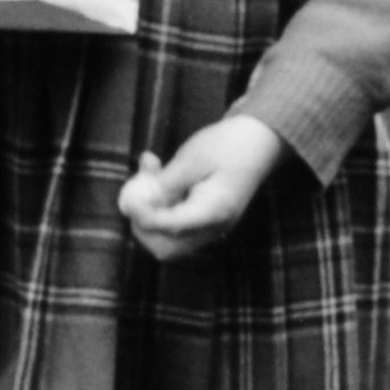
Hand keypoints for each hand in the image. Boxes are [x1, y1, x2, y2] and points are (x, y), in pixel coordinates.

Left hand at [118, 117, 285, 260]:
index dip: (142, 216)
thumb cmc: (228, 145)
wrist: (260, 141)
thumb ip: (164, 185)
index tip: (129, 195)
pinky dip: (160, 205)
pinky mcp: (205, 221)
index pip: (168, 229)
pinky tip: (157, 172)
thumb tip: (134, 204)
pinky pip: (175, 225)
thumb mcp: (192, 159)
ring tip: (150, 169)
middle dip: (142, 222)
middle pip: (164, 248)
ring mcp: (210, 229)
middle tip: (136, 187)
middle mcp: (213, 229)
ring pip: (166, 239)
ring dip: (148, 211)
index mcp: (213, 213)